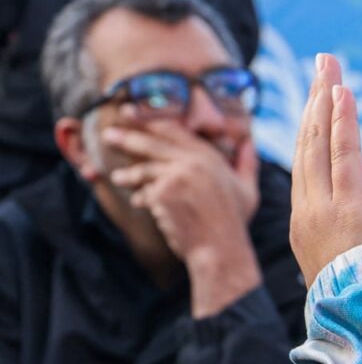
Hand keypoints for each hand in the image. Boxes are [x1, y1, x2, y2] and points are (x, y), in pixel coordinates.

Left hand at [104, 120, 261, 316]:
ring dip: (127, 175)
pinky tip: (137, 202)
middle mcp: (192, 162)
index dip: (149, 121)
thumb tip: (250, 142)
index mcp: (210, 157)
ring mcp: (176, 177)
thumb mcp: (247, 189)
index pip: (174, 131)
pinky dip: (140, 198)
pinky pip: (144, 192)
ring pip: (144, 170)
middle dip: (127, 139)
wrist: (220, 248)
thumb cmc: (233, 222)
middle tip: (109, 135)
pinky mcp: (162, 194)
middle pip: (151, 144)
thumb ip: (247, 163)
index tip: (130, 115)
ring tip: (117, 177)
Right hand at [290, 53, 361, 287]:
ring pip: (320, 144)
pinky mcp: (349, 206)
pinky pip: (344, 154)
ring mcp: (325, 207)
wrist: (357, 325)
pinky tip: (341, 92)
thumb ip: (338, 246)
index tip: (314, 101)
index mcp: (305, 226)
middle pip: (308, 146)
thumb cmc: (354, 305)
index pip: (305, 167)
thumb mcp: (339, 270)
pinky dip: (342, 120)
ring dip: (324, 100)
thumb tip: (349, 240)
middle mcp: (308, 211)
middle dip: (312, 102)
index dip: (309, 130)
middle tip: (319, 67)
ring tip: (327, 67)